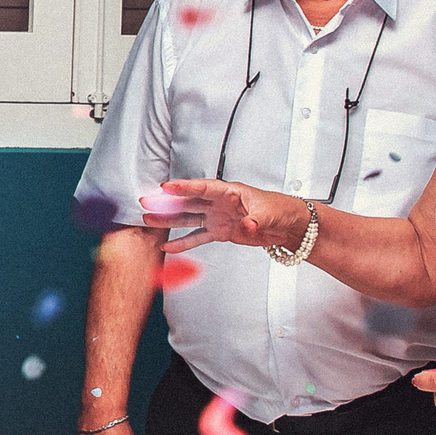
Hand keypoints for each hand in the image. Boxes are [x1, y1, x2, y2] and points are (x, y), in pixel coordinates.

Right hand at [143, 179, 311, 256]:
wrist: (288, 225)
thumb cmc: (280, 210)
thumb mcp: (269, 213)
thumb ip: (256, 219)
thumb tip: (247, 224)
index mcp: (230, 191)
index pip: (203, 187)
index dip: (185, 187)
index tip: (167, 187)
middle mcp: (219, 203)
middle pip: (189, 201)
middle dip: (167, 203)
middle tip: (147, 201)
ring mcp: (217, 217)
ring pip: (188, 218)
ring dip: (169, 220)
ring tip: (149, 220)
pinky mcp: (220, 232)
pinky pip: (198, 237)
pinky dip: (183, 243)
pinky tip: (168, 247)